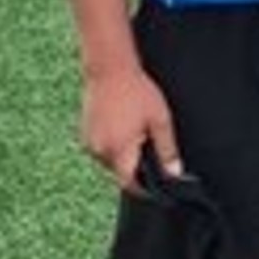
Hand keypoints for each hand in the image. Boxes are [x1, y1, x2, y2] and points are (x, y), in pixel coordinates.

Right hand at [79, 67, 182, 193]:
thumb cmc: (137, 91)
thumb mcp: (159, 120)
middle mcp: (100, 150)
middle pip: (119, 172)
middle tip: (146, 145)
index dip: (143, 189)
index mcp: (119, 149)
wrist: (109, 69)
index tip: (154, 186)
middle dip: (133, 166)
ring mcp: (89, 141)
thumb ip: (167, 150)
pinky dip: (110, 144)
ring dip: (121, 155)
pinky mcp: (83, 132)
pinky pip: (99, 148)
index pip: (129, 183)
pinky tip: (120, 125)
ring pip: (109, 161)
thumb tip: (174, 173)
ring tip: (132, 131)